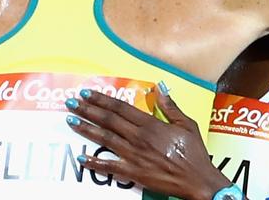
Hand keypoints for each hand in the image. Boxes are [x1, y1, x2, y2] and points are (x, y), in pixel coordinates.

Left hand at [66, 84, 231, 199]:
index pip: (121, 107)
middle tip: (71, 103)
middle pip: (108, 120)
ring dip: (85, 129)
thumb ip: (170, 106)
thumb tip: (160, 89)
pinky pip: (109, 166)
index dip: (102, 99)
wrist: (197, 180)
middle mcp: (139, 137)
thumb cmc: (194, 152)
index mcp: (151, 124)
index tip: (87, 93)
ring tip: (70, 121)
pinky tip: (81, 157)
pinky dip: (94, 162)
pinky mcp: (134, 173)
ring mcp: (135, 155)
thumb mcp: (187, 124)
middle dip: (88, 110)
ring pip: (105, 139)